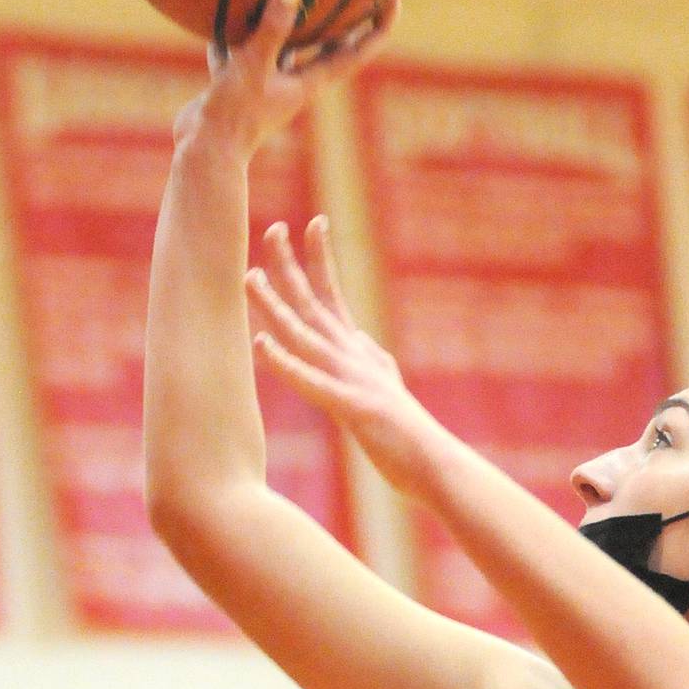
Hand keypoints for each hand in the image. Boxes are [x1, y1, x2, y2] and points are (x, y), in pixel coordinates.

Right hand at [174, 0, 397, 157]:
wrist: (203, 151)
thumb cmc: (233, 114)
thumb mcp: (253, 66)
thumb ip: (272, 30)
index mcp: (309, 84)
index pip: (354, 53)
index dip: (375, 29)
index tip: (392, 1)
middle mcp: (293, 84)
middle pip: (327, 48)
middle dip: (342, 21)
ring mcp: (266, 85)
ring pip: (283, 48)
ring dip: (287, 23)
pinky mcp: (238, 85)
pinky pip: (241, 52)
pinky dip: (236, 33)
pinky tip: (225, 9)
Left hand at [247, 217, 442, 495]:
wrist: (439, 466)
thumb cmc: (410, 438)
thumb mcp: (386, 389)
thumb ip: (370, 363)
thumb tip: (360, 339)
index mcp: (360, 354)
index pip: (334, 296)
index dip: (321, 259)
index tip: (313, 222)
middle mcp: (355, 358)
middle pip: (315, 304)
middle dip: (291, 266)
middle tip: (273, 229)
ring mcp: (354, 381)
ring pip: (306, 335)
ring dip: (275, 307)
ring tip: (249, 278)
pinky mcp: (354, 409)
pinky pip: (312, 382)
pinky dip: (285, 363)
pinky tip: (262, 345)